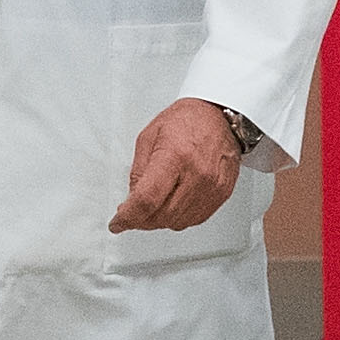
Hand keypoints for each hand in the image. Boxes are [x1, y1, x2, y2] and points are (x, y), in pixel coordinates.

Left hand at [115, 98, 244, 234]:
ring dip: (159, 220)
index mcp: (175, 155)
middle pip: (161, 215)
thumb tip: (132, 200)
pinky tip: (172, 204)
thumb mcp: (149, 137)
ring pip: (177, 222)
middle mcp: (197, 173)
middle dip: (141, 219)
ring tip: (154, 205)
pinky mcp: (221, 194)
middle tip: (133, 212)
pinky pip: (194, 219)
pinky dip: (178, 218)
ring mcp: (212, 186)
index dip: (128, 217)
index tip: (117, 223)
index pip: (147, 199)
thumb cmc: (186, 121)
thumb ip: (138, 171)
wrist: (219, 116)